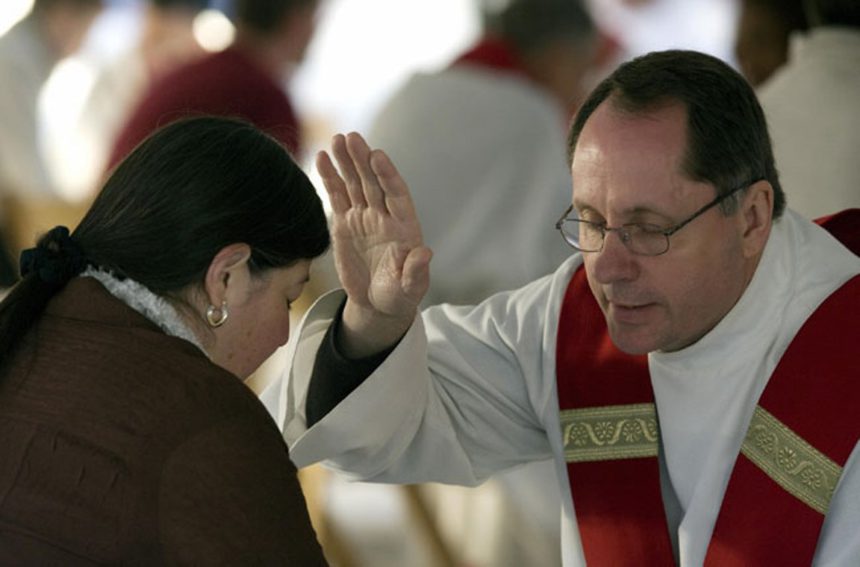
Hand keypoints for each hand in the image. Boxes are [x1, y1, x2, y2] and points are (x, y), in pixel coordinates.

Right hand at [316, 133, 431, 356]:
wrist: (377, 303)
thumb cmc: (399, 296)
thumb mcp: (410, 289)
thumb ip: (416, 271)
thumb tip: (425, 253)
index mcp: (404, 227)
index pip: (396, 194)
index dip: (387, 175)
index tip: (378, 156)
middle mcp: (384, 216)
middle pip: (373, 182)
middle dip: (362, 160)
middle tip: (352, 137)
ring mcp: (363, 217)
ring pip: (354, 183)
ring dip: (346, 162)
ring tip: (336, 139)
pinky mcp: (344, 223)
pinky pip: (337, 196)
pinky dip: (329, 177)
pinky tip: (322, 157)